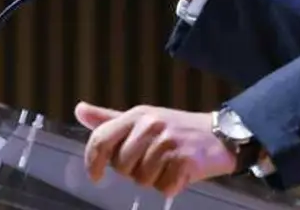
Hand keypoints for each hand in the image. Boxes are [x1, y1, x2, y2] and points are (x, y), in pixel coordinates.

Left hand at [75, 101, 236, 197]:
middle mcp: (150, 126)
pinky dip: (171, 186)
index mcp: (136, 115)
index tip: (96, 177)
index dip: (93, 162)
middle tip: (152, 161)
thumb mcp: (142, 119)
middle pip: (121, 167)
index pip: (101, 139)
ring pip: (142, 181)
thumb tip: (80, 110)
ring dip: (154, 180)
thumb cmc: (176, 128)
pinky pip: (164, 188)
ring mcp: (168, 143)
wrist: (219, 134)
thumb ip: (109, 119)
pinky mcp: (185, 161)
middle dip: (133, 172)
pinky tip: (179, 172)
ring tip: (167, 165)